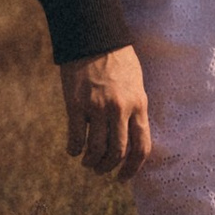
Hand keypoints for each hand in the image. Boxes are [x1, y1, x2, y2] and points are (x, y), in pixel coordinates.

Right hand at [61, 45, 151, 179]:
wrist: (93, 36)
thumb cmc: (117, 59)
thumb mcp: (135, 84)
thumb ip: (134, 110)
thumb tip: (132, 138)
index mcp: (138, 104)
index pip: (141, 147)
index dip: (132, 168)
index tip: (123, 177)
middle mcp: (120, 108)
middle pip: (117, 152)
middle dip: (108, 167)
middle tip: (101, 170)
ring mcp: (97, 107)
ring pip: (96, 149)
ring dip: (91, 161)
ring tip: (87, 161)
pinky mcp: (76, 104)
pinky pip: (76, 137)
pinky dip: (74, 149)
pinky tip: (73, 149)